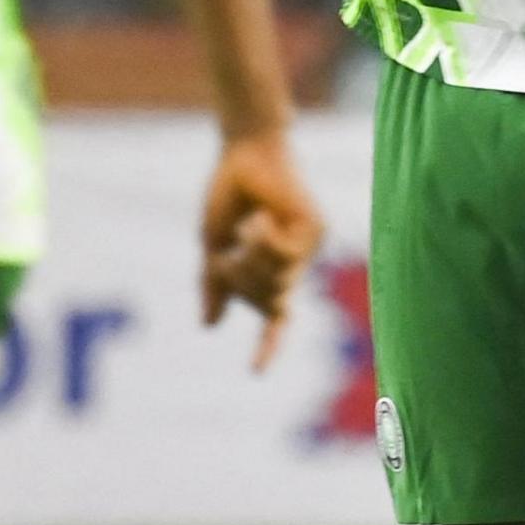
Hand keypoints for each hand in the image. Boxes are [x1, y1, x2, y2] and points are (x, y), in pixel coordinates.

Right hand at [198, 131, 323, 368]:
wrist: (243, 152)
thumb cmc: (229, 195)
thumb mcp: (213, 244)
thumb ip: (215, 284)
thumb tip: (208, 325)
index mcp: (271, 271)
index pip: (275, 317)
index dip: (267, 344)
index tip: (255, 372)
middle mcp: (294, 264)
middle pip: (268, 300)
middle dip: (240, 283)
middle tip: (224, 255)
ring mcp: (309, 247)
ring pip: (279, 279)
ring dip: (251, 260)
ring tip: (246, 229)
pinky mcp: (316, 228)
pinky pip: (286, 254)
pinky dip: (265, 241)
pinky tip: (262, 218)